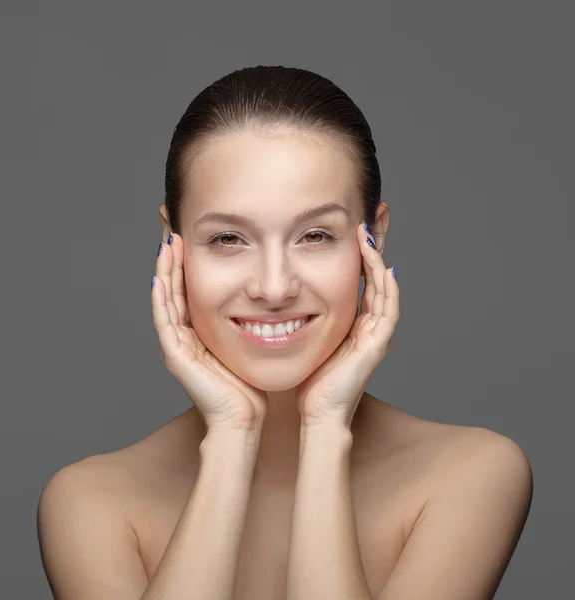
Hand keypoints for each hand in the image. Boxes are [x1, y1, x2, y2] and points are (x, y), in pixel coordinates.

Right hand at [151, 233, 267, 433]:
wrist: (242, 420)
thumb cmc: (248, 385)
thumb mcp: (249, 342)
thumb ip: (249, 320)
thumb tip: (271, 296)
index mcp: (198, 331)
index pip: (188, 287)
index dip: (187, 261)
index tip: (190, 233)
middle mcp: (182, 336)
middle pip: (172, 288)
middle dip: (173, 257)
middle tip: (172, 226)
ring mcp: (175, 345)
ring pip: (165, 299)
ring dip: (165, 270)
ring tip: (167, 242)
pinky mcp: (175, 356)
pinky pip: (164, 321)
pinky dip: (161, 298)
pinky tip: (160, 275)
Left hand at [296, 222, 399, 428]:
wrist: (319, 414)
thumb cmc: (311, 381)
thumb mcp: (307, 340)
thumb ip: (303, 319)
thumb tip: (279, 299)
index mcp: (355, 323)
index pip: (361, 279)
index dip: (359, 253)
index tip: (351, 227)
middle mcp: (369, 325)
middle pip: (377, 277)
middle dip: (374, 247)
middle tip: (371, 217)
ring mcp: (376, 334)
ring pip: (385, 288)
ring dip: (378, 259)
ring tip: (370, 232)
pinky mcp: (377, 345)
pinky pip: (388, 310)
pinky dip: (387, 288)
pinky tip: (383, 266)